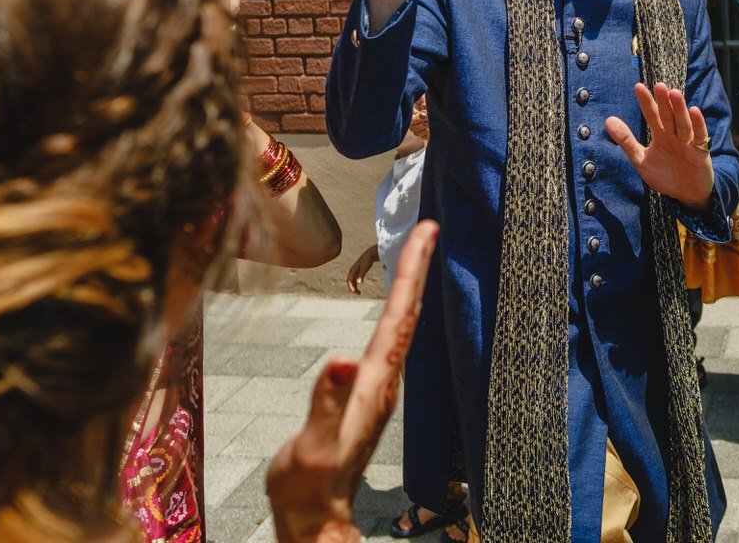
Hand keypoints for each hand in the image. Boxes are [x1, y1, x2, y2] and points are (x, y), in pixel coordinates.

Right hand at [267, 219, 437, 542]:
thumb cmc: (309, 487)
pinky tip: (394, 307)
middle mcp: (385, 380)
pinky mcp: (368, 395)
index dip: (411, 271)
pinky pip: (388, 340)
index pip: (399, 315)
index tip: (427, 231)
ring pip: (401, 326)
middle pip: (406, 314)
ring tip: (417, 253)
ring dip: (410, 287)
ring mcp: (378, 388)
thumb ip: (328, 406)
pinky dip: (394, 311)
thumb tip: (341, 362)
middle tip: (429, 225)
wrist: (315, 520)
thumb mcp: (313, 447)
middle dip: (417, 268)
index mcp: (375, 382)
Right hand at [345, 244, 379, 294]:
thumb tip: (359, 282)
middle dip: (352, 288)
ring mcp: (354, 273)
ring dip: (354, 288)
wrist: (369, 255)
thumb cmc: (367, 261)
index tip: (355, 292)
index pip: (349, 281)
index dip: (351, 287)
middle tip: (358, 293)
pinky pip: (354, 281)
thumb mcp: (365, 268)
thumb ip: (361, 275)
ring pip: (352, 282)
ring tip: (359, 293)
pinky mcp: (357, 273)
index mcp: (352, 271)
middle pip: (349, 282)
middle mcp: (352, 272)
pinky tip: (359, 289)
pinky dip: (356, 285)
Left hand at [605, 82, 714, 208]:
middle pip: (668, 115)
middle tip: (659, 85)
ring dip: (679, 108)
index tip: (638, 87)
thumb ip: (626, 141)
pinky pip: (700, 136)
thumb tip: (608, 120)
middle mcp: (674, 134)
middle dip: (664, 101)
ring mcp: (688, 142)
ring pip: (683, 123)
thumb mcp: (641, 160)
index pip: (652, 115)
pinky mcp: (701, 152)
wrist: (686, 195)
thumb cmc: (664, 176)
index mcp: (660, 134)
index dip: (646, 102)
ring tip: (674, 93)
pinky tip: (695, 111)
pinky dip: (698, 124)